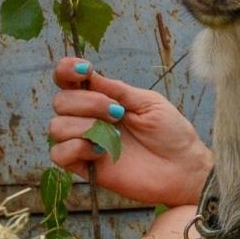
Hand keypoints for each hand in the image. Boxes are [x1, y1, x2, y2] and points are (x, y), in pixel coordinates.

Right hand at [48, 58, 211, 207]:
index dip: (67, 70)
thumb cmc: (170, 133)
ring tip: (114, 135)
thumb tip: (89, 75)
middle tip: (118, 113)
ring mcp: (84, 142)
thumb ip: (118, 90)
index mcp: (102, 97)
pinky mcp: (83, 166)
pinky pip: (59, 154)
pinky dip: (77, 148)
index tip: (85, 71)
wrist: (183, 168)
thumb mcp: (149, 102)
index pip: (68, 79)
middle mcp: (88, 118)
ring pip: (56, 127)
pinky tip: (101, 151)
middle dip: (88, 103)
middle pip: (61, 101)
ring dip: (85, 127)